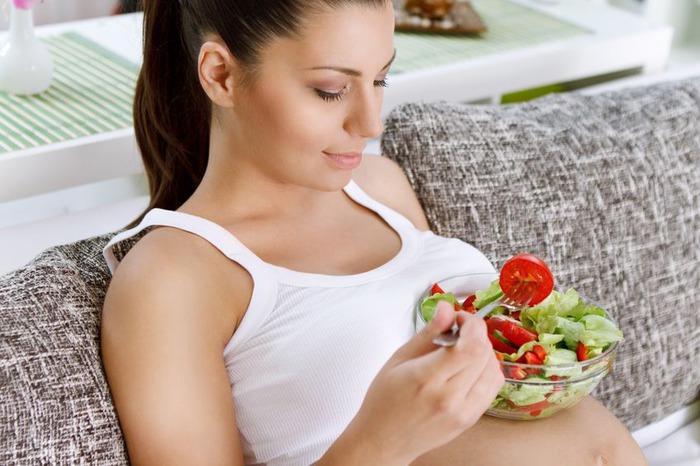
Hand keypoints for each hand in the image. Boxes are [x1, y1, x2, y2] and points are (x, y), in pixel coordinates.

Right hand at [331, 301, 504, 464]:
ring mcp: (463, 412)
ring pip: (494, 370)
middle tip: (459, 329)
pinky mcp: (471, 420)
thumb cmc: (384, 402)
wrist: (383, 441)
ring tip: (463, 348)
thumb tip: (446, 309)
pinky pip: (493, 387)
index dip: (472, 325)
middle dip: (476, 333)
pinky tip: (470, 366)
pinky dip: (487, 369)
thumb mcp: (399, 358)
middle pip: (485, 354)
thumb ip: (428, 332)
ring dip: (484, 351)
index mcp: (427, 379)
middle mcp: (449, 398)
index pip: (471, 346)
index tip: (459, 319)